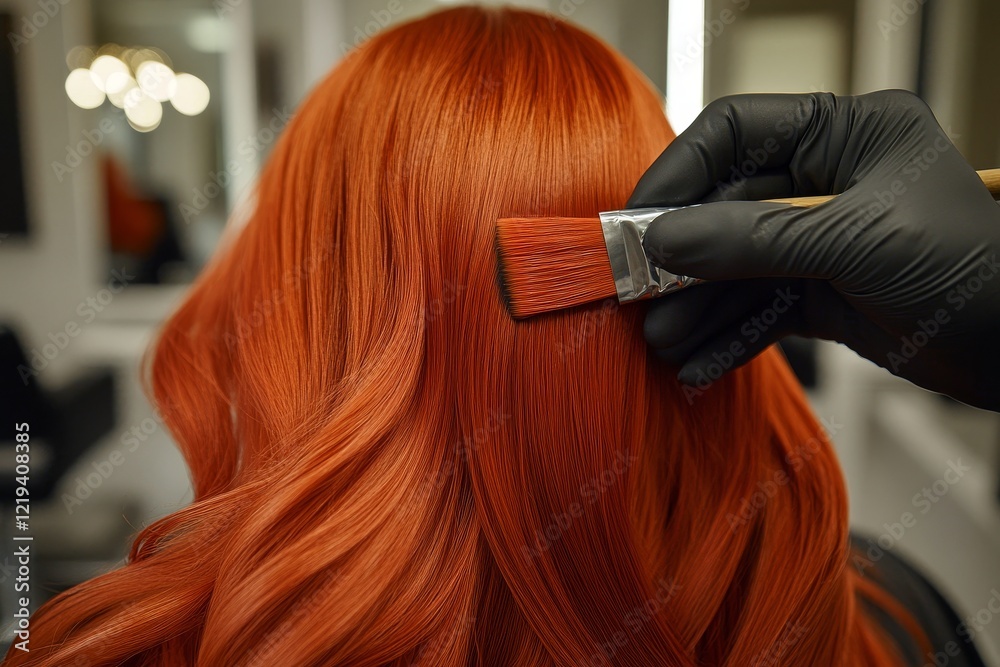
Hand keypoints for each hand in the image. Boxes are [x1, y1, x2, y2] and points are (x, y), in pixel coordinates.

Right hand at [627, 90, 999, 410]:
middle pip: (726, 208)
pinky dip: (729, 335)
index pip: (737, 132)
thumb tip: (664, 240)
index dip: (679, 170)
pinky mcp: (822, 291)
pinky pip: (758, 307)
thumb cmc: (969, 268)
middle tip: (639, 294)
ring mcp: (821, 238)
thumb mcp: (852, 242)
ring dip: (698, 305)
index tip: (637, 218)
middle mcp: (826, 180)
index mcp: (846, 134)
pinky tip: (699, 362)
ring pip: (736, 265)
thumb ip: (752, 240)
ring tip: (663, 342)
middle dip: (683, 258)